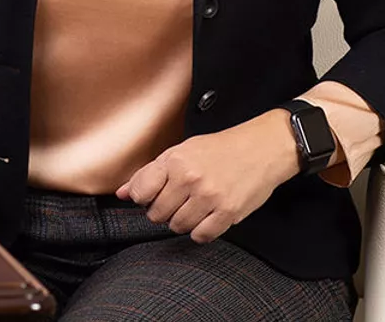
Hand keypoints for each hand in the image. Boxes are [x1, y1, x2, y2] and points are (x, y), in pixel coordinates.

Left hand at [116, 110, 299, 242]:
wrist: (263, 148)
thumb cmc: (222, 148)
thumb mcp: (181, 150)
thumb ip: (149, 172)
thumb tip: (121, 192)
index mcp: (175, 161)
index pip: (140, 193)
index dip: (143, 197)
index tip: (152, 194)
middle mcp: (190, 179)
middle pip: (157, 214)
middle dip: (163, 210)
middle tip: (178, 199)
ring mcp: (209, 197)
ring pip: (178, 226)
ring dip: (182, 221)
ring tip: (194, 206)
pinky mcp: (228, 213)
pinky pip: (201, 236)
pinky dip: (201, 231)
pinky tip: (207, 216)